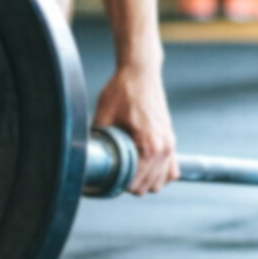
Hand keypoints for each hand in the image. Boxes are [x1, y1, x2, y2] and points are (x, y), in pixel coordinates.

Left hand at [94, 62, 177, 195]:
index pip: (135, 183)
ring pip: (160, 182)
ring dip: (144, 180)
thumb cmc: (123, 90)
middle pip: (147, 186)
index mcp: (149, 145)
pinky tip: (143, 166)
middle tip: (112, 170)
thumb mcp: (103, 115)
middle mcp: (164, 148)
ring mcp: (170, 145)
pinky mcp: (171, 140)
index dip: (117, 183)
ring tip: (127, 168)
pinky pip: (171, 170)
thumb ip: (97, 140)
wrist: (141, 72)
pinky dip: (158, 173)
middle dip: (129, 183)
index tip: (105, 176)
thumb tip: (86, 158)